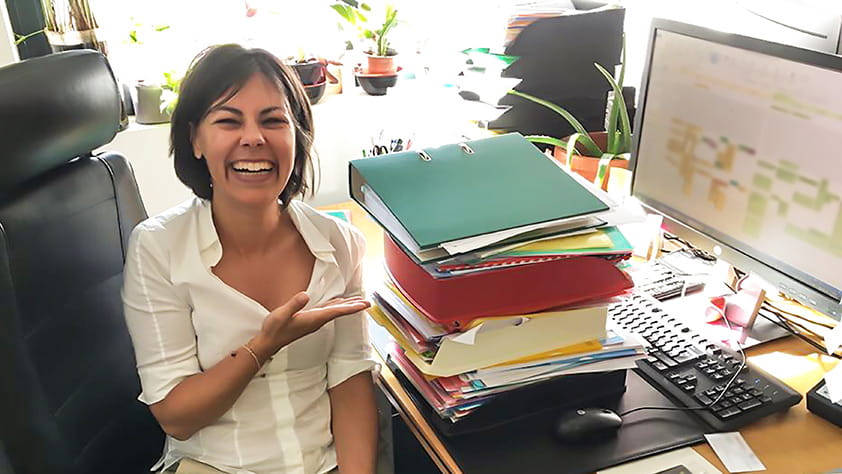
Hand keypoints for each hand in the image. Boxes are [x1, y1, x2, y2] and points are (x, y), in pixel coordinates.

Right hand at [248, 292, 370, 361]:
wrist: (268, 342)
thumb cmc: (274, 329)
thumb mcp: (281, 315)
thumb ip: (293, 305)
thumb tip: (305, 295)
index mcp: (314, 319)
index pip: (337, 311)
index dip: (351, 307)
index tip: (364, 305)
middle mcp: (317, 320)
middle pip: (339, 311)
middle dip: (354, 306)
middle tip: (368, 302)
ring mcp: (313, 321)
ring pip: (334, 311)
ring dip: (346, 306)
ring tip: (357, 301)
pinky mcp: (308, 320)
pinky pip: (326, 311)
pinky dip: (335, 306)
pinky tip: (337, 303)